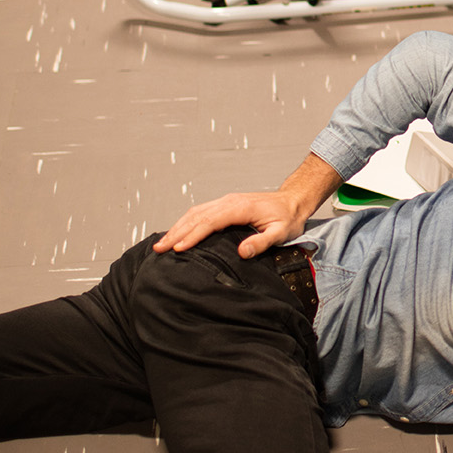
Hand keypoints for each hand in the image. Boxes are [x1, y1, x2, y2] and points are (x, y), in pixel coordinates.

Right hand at [154, 152, 343, 257]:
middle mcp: (228, 202)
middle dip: (176, 233)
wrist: (293, 202)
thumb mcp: (281, 233)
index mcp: (239, 208)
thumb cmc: (288, 218)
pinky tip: (178, 233)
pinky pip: (200, 213)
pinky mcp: (225, 206)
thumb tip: (242, 251)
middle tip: (160, 249)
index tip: (178, 248)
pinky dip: (186, 223)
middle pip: (196, 216)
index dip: (193, 235)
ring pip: (195, 213)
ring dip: (177, 227)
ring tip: (162, 243)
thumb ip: (262, 242)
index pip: (210, 222)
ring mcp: (225, 202)